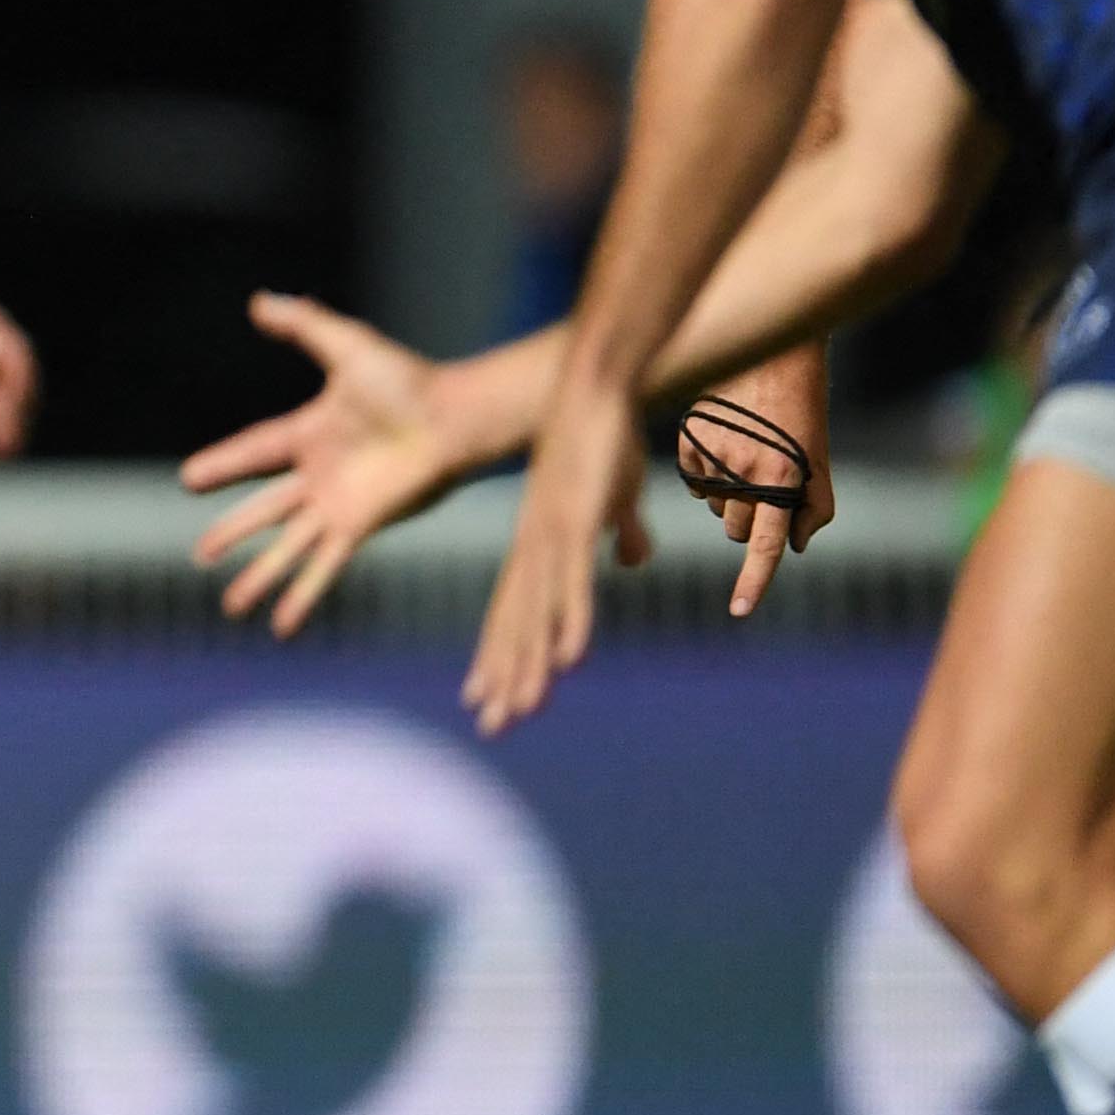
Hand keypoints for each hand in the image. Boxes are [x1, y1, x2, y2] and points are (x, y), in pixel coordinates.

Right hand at [181, 292, 464, 634]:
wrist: (457, 418)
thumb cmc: (410, 380)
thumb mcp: (347, 347)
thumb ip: (304, 324)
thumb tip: (259, 301)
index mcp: (310, 434)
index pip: (255, 451)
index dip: (222, 464)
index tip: (188, 480)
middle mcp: (319, 476)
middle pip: (263, 510)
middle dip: (232, 532)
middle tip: (199, 554)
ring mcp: (338, 506)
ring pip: (286, 547)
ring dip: (259, 576)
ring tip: (231, 606)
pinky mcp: (359, 527)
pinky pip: (323, 566)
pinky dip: (302, 596)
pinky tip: (284, 624)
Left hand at [465, 376, 652, 734]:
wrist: (594, 388)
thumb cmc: (603, 441)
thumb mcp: (614, 498)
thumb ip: (623, 531)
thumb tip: (634, 559)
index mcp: (537, 545)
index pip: (509, 613)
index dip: (496, 657)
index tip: (481, 699)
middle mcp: (533, 547)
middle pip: (513, 624)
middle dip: (503, 676)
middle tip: (490, 725)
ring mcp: (552, 536)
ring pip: (537, 613)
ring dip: (532, 664)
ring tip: (523, 711)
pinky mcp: (577, 522)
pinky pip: (574, 581)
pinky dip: (570, 620)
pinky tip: (570, 660)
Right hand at [682, 364, 836, 614]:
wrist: (772, 355)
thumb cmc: (803, 410)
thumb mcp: (820, 457)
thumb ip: (816, 508)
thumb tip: (793, 547)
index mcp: (783, 477)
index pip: (766, 543)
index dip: (754, 581)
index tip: (739, 610)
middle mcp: (745, 470)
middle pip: (737, 529)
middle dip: (751, 518)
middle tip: (765, 484)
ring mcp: (712, 456)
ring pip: (715, 506)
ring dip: (730, 494)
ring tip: (746, 454)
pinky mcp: (687, 441)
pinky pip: (694, 482)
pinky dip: (707, 475)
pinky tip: (723, 445)